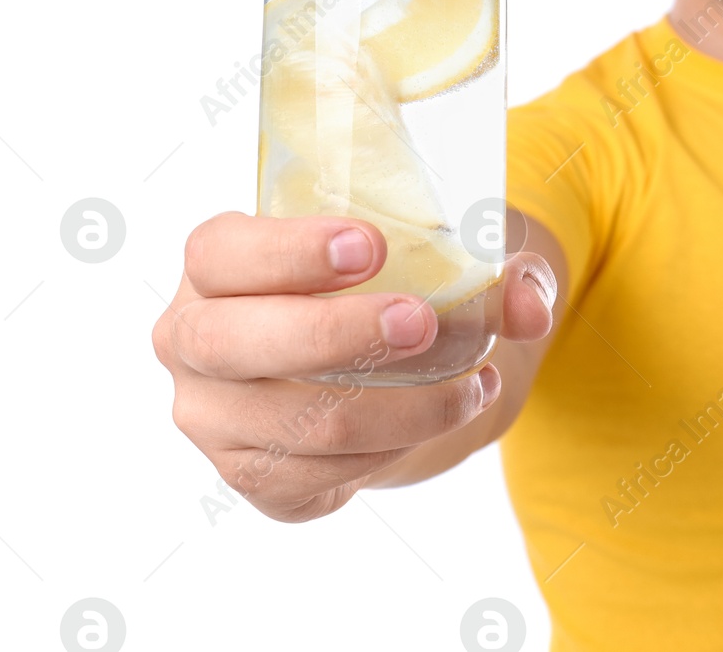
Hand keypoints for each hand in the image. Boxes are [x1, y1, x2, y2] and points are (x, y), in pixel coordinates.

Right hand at [152, 211, 556, 522]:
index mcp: (215, 261)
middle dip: (338, 334)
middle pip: (238, 342)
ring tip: (475, 383)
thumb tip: (531, 305)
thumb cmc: (390, 280)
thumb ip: (496, 269)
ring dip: (402, 406)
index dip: (290, 250)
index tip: (371, 246)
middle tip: (422, 323)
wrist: (371, 359)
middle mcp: (191, 337)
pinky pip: (320, 475)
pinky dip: (396, 448)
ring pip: (301, 422)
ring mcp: (211, 415)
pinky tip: (443, 414)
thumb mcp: (441, 254)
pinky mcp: (250, 476)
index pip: (224, 252)